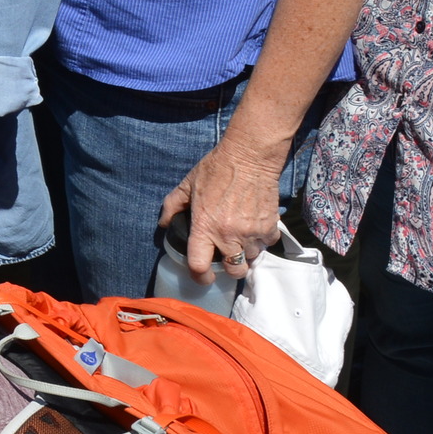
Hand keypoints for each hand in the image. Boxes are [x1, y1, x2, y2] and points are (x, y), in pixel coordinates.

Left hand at [159, 133, 287, 282]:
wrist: (250, 156)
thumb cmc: (216, 169)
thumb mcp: (187, 184)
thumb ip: (172, 206)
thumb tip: (162, 224)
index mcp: (205, 227)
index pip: (200, 265)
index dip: (200, 277)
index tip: (203, 277)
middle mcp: (229, 235)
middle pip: (233, 271)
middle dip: (229, 269)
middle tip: (225, 258)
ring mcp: (251, 233)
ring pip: (251, 258)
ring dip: (246, 253)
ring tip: (239, 238)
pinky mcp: (270, 227)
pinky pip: (266, 244)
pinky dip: (261, 240)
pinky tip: (253, 227)